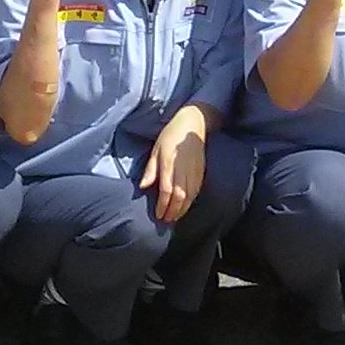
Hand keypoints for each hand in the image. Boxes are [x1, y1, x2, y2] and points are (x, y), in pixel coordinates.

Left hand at [140, 104, 210, 223]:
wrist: (194, 124)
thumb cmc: (170, 135)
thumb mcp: (156, 149)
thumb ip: (151, 169)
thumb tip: (143, 187)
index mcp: (169, 163)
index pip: (167, 190)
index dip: (163, 205)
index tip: (158, 215)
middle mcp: (183, 169)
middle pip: (180, 197)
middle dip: (173, 211)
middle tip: (166, 221)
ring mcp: (194, 171)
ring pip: (190, 196)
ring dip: (182, 209)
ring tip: (174, 217)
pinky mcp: (201, 171)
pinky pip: (196, 191)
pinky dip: (190, 201)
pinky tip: (184, 206)